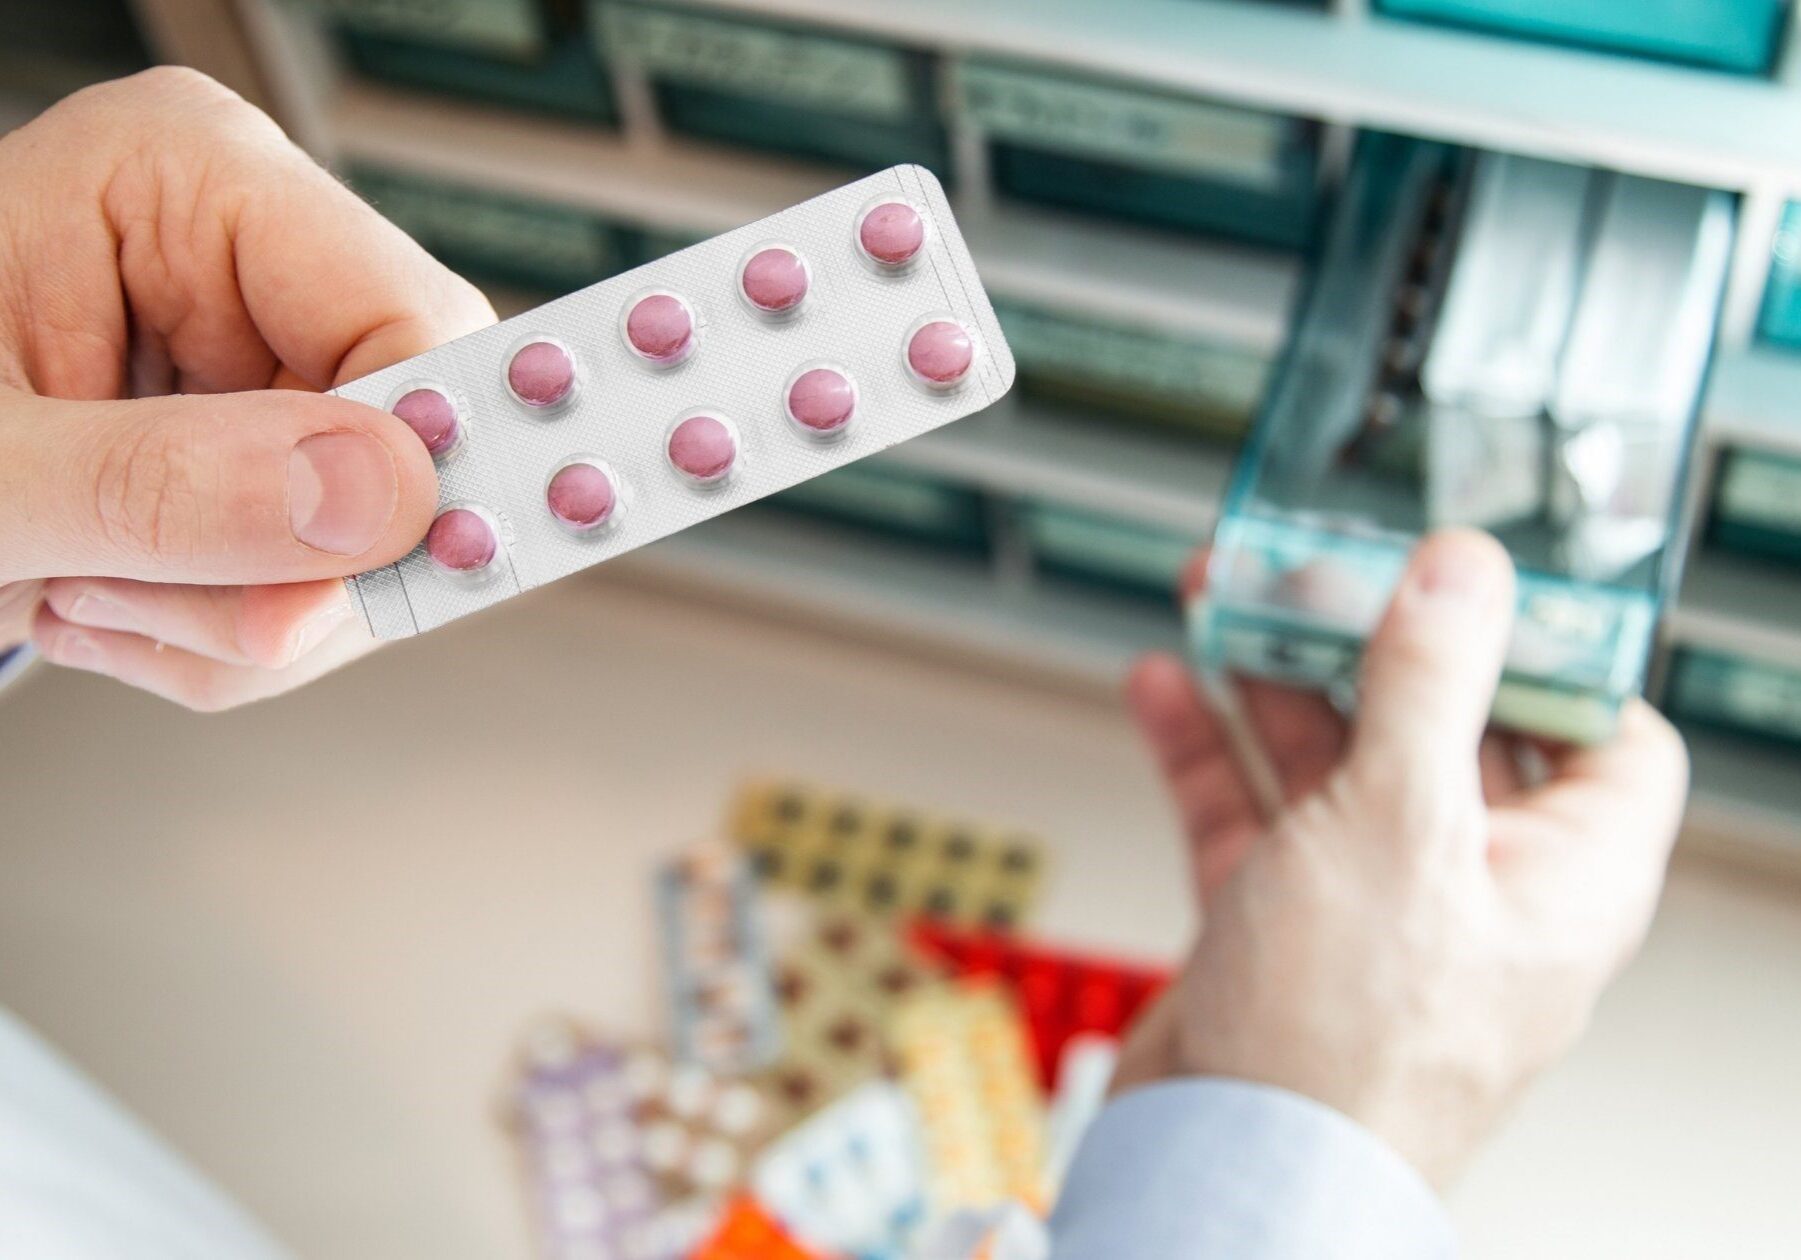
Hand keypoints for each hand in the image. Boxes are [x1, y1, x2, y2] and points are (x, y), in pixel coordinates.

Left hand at [0, 68, 493, 708]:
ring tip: (88, 590)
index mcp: (186, 179)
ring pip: (373, 539)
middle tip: (156, 599)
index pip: (407, 319)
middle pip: (409, 447)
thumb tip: (376, 499)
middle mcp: (245, 258)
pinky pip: (321, 580)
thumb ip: (167, 488)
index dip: (419, 465)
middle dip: (296, 570)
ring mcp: (256, 359)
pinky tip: (115, 596)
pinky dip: (223, 631)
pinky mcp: (254, 450)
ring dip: (239, 616)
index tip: (388, 572)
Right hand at [1114, 529, 1687, 1185]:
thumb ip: (1429, 684)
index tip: (1474, 575)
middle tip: (1317, 566)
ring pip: (1333, 760)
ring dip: (1277, 677)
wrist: (1223, 1168)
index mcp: (1561, 874)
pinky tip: (1167, 688)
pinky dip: (1207, 748)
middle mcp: (1474, 887)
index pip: (1600, 732)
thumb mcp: (1400, 825)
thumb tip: (1464, 572)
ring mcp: (1371, 905)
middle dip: (1374, 640)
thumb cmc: (1345, 1046)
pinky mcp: (1280, 921)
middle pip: (1443, 726)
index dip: (1548, 646)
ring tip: (1226, 596)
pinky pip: (1249, 812)